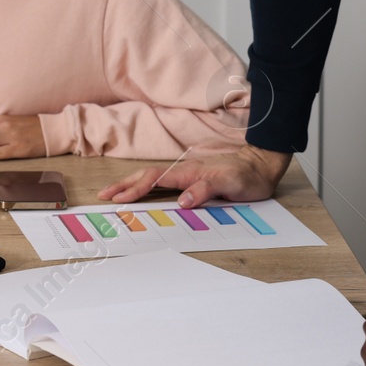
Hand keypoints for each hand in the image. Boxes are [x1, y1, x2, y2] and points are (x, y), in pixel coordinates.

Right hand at [96, 143, 289, 206]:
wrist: (261, 165)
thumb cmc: (247, 176)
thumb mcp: (229, 184)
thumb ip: (205, 190)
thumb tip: (182, 201)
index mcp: (189, 172)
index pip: (155, 180)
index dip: (135, 188)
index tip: (118, 198)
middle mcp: (184, 171)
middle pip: (147, 176)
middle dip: (124, 185)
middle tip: (103, 194)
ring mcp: (187, 174)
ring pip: (153, 178)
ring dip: (131, 185)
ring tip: (113, 193)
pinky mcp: (192, 179)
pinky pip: (164, 183)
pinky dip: (147, 187)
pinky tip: (140, 192)